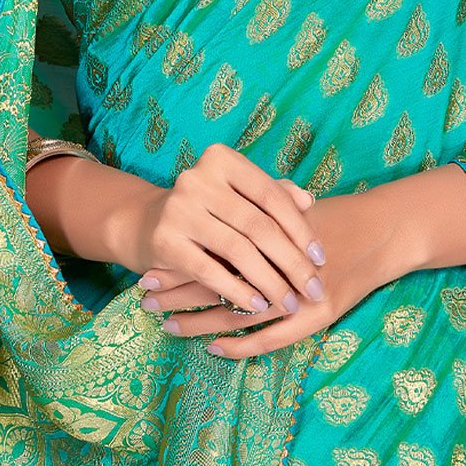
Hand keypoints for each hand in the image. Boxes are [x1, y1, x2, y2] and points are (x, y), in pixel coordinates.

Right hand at [121, 143, 327, 316]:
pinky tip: (257, 305)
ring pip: (238, 250)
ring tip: (290, 302)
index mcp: (221, 160)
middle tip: (313, 289)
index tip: (321, 258)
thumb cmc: (206, 209)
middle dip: (291, 261)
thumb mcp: (237, 194)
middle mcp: (198, 178)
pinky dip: (237, 290)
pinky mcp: (164, 240)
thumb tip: (308, 200)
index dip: (300, 228)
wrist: (144, 224)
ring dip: (269, 281)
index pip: (271, 196)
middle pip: (258, 225)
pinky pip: (210, 271)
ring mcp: (179, 208)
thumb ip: (272, 194)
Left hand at [137, 186, 397, 359]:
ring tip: (167, 326)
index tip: (148, 269)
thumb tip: (207, 210)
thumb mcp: (291, 207)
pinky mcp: (316, 318)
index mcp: (267, 233)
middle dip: (178, 291)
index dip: (181, 261)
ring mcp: (298, 295)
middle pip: (218, 281)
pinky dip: (239, 345)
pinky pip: (270, 338)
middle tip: (145, 301)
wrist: (383, 231)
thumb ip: (254, 209)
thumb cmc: (333, 217)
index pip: (212, 250)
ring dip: (199, 320)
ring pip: (238, 312)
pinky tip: (213, 349)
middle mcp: (279, 265)